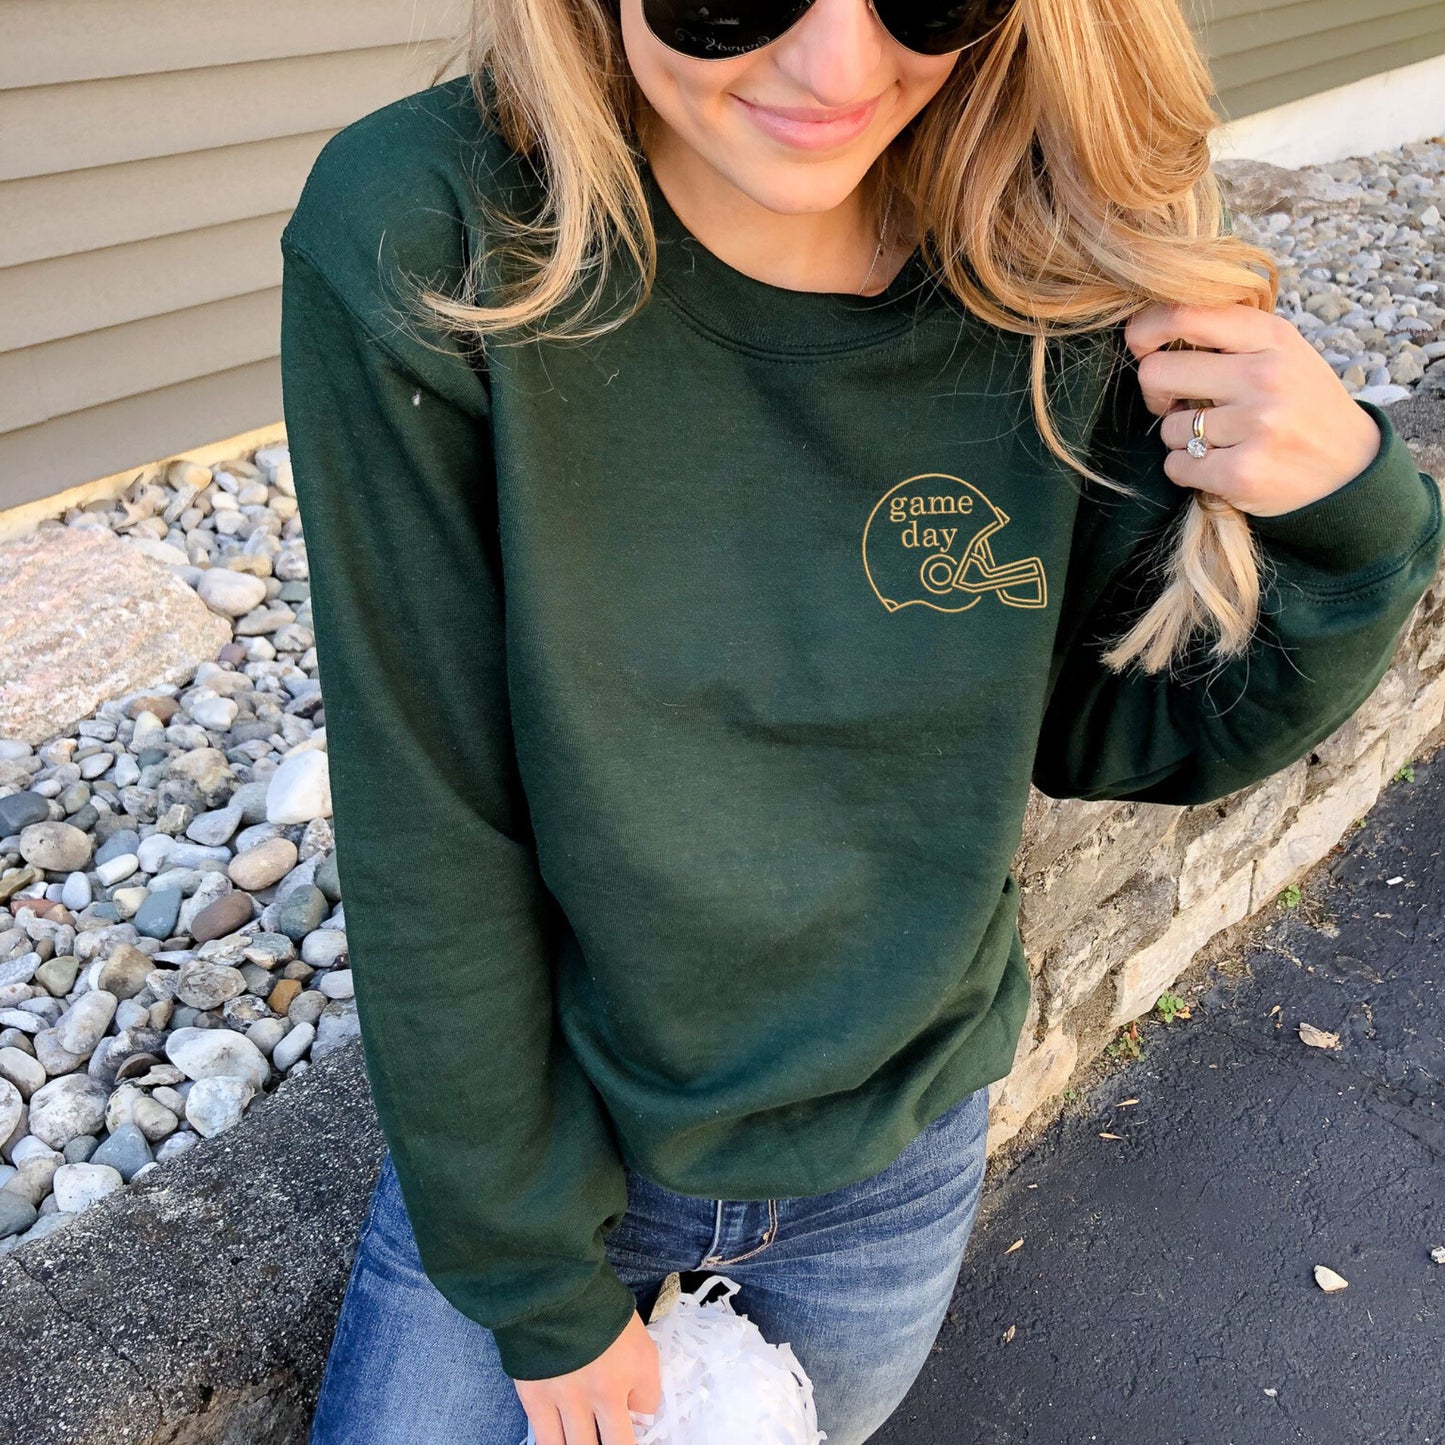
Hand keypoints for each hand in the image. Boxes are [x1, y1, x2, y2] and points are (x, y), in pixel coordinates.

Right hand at [513, 1310, 661, 1444]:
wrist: (553, 1286)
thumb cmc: (600, 1310)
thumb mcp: (639, 1341)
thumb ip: (645, 1384)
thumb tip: (637, 1420)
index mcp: (633, 1371)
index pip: (646, 1420)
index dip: (641, 1435)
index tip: (633, 1431)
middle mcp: (602, 1392)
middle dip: (613, 1443)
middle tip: (609, 1435)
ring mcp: (567, 1398)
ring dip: (583, 1444)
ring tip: (586, 1436)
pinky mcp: (535, 1399)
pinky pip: (546, 1442)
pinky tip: (562, 1442)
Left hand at [1125, 302, 1383, 517]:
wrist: (1350, 467)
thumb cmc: (1299, 404)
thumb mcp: (1279, 351)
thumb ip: (1226, 335)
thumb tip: (1150, 329)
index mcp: (1270, 337)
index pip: (1183, 313)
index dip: (1144, 330)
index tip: (1141, 347)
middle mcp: (1264, 376)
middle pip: (1158, 373)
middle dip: (1156, 393)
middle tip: (1177, 404)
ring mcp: (1256, 425)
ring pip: (1168, 428)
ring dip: (1181, 438)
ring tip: (1221, 439)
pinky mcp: (1242, 472)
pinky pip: (1176, 466)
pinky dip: (1188, 470)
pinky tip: (1222, 465)